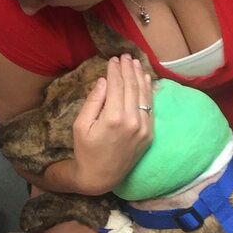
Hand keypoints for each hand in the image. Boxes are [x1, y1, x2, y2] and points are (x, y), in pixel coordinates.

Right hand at [71, 54, 154, 193]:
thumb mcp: (81, 125)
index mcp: (114, 118)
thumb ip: (94, 101)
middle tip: (125, 56)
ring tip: (135, 62)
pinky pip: (150, 108)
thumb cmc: (86, 150)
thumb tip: (104, 81)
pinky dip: (148, 91)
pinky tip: (145, 79)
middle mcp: (133, 121)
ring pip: (144, 95)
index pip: (117, 85)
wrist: (101, 177)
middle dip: (128, 69)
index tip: (113, 59)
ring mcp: (144, 128)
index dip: (115, 70)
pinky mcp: (149, 134)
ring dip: (140, 76)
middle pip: (132, 87)